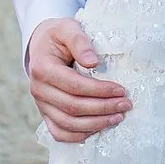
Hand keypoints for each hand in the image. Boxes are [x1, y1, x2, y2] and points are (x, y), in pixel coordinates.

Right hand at [27, 18, 130, 142]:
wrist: (41, 45)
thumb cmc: (58, 36)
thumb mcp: (67, 28)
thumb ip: (79, 41)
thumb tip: (93, 62)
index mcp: (42, 68)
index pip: (74, 86)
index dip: (99, 90)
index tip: (121, 90)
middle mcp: (38, 90)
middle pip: (73, 107)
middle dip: (102, 108)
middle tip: (125, 104)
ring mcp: (41, 104)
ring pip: (68, 124)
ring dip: (95, 124)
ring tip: (118, 117)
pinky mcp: (45, 114)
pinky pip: (59, 132)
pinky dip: (79, 135)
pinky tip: (99, 128)